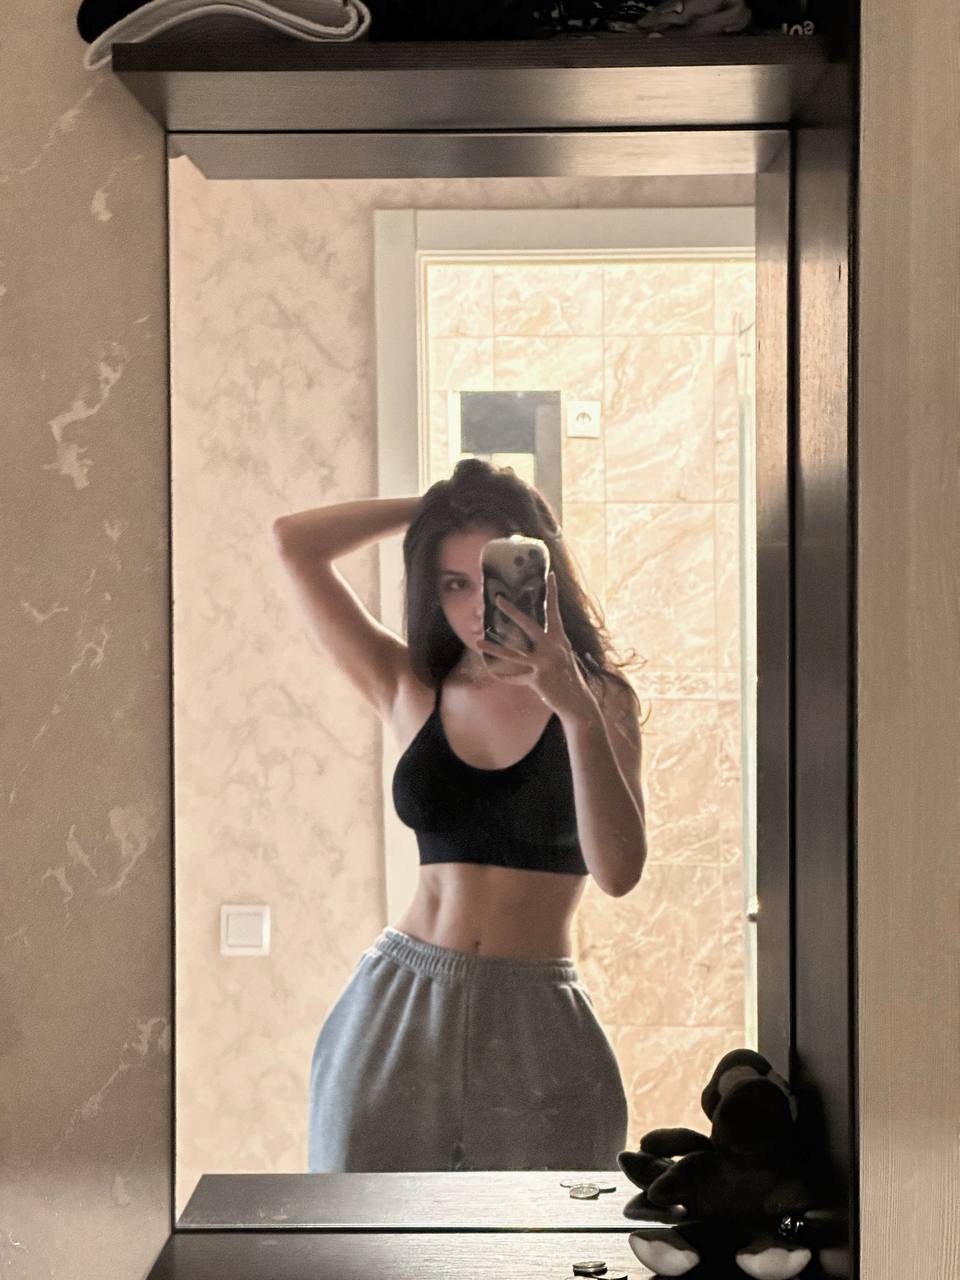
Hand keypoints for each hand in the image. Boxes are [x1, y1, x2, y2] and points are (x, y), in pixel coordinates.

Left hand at [476, 572, 596, 719]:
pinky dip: (504, 675)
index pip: (554, 611)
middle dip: (512, 612)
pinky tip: (491, 672)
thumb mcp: (562, 656)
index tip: (551, 574)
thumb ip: (549, 644)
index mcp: (560, 639)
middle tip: (498, 598)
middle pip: (529, 625)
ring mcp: (545, 663)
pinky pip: (516, 676)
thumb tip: (534, 636)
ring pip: (513, 653)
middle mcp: (553, 648)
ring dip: (493, 648)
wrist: (578, 702)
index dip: (553, 593)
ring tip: (477, 641)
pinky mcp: (538, 679)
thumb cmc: (569, 677)